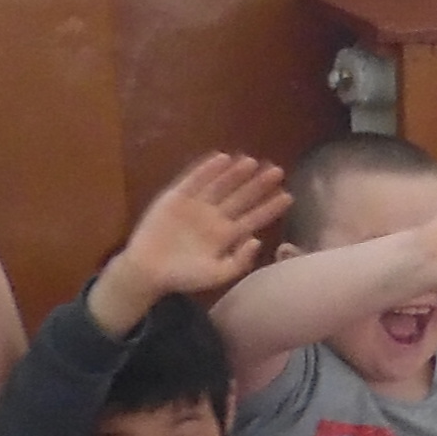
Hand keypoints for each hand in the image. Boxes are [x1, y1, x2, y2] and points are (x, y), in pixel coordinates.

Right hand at [116, 154, 290, 302]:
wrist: (148, 271)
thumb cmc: (183, 276)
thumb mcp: (216, 275)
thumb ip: (238, 262)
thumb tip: (257, 241)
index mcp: (226, 235)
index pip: (253, 218)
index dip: (270, 207)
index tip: (288, 196)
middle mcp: (214, 217)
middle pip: (241, 197)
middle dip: (258, 185)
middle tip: (278, 171)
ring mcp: (196, 205)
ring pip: (220, 185)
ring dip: (236, 174)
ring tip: (252, 162)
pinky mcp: (177, 197)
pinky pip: (194, 180)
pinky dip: (207, 169)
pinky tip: (222, 159)